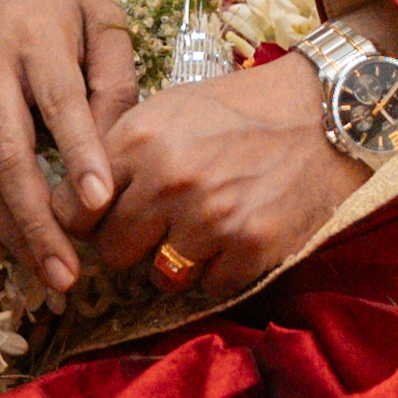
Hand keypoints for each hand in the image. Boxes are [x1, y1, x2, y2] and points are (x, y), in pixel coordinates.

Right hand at [0, 0, 139, 295]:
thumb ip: (114, 75)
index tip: (99, 205)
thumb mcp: (98, 10)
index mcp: (38, 39)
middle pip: (8, 155)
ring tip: (41, 272)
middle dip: (37, 223)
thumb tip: (121, 144)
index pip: (59, 104)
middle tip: (68, 274)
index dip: (79, 156)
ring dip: (4, 231)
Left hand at [80, 58, 369, 298]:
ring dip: (172, 263)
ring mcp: (211, 218)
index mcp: (139, 140)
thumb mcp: (166, 110)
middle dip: (129, 245)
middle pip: (112, 252)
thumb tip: (78, 200)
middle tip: (154, 229)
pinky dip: (217, 270)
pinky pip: (209, 287)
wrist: (322, 112)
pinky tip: (232, 237)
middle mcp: (168, 180)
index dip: (85, 222)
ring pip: (160, 276)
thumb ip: (120, 152)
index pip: (75, 211)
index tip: (98, 223)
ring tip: (197, 233)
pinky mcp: (251, 246)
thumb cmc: (238, 110)